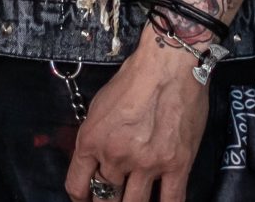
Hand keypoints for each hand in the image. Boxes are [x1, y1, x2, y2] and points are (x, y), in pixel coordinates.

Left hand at [66, 34, 210, 201]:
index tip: (86, 200)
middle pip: (105, 199)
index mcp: (92, 141)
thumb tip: (94, 162)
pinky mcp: (177, 165)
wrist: (167, 66)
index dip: (81, 199)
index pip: (77, 186)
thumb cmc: (132, 80)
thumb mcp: (98, 108)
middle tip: (111, 201)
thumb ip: (95, 139)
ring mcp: (147, 164)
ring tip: (132, 201)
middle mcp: (116, 156)